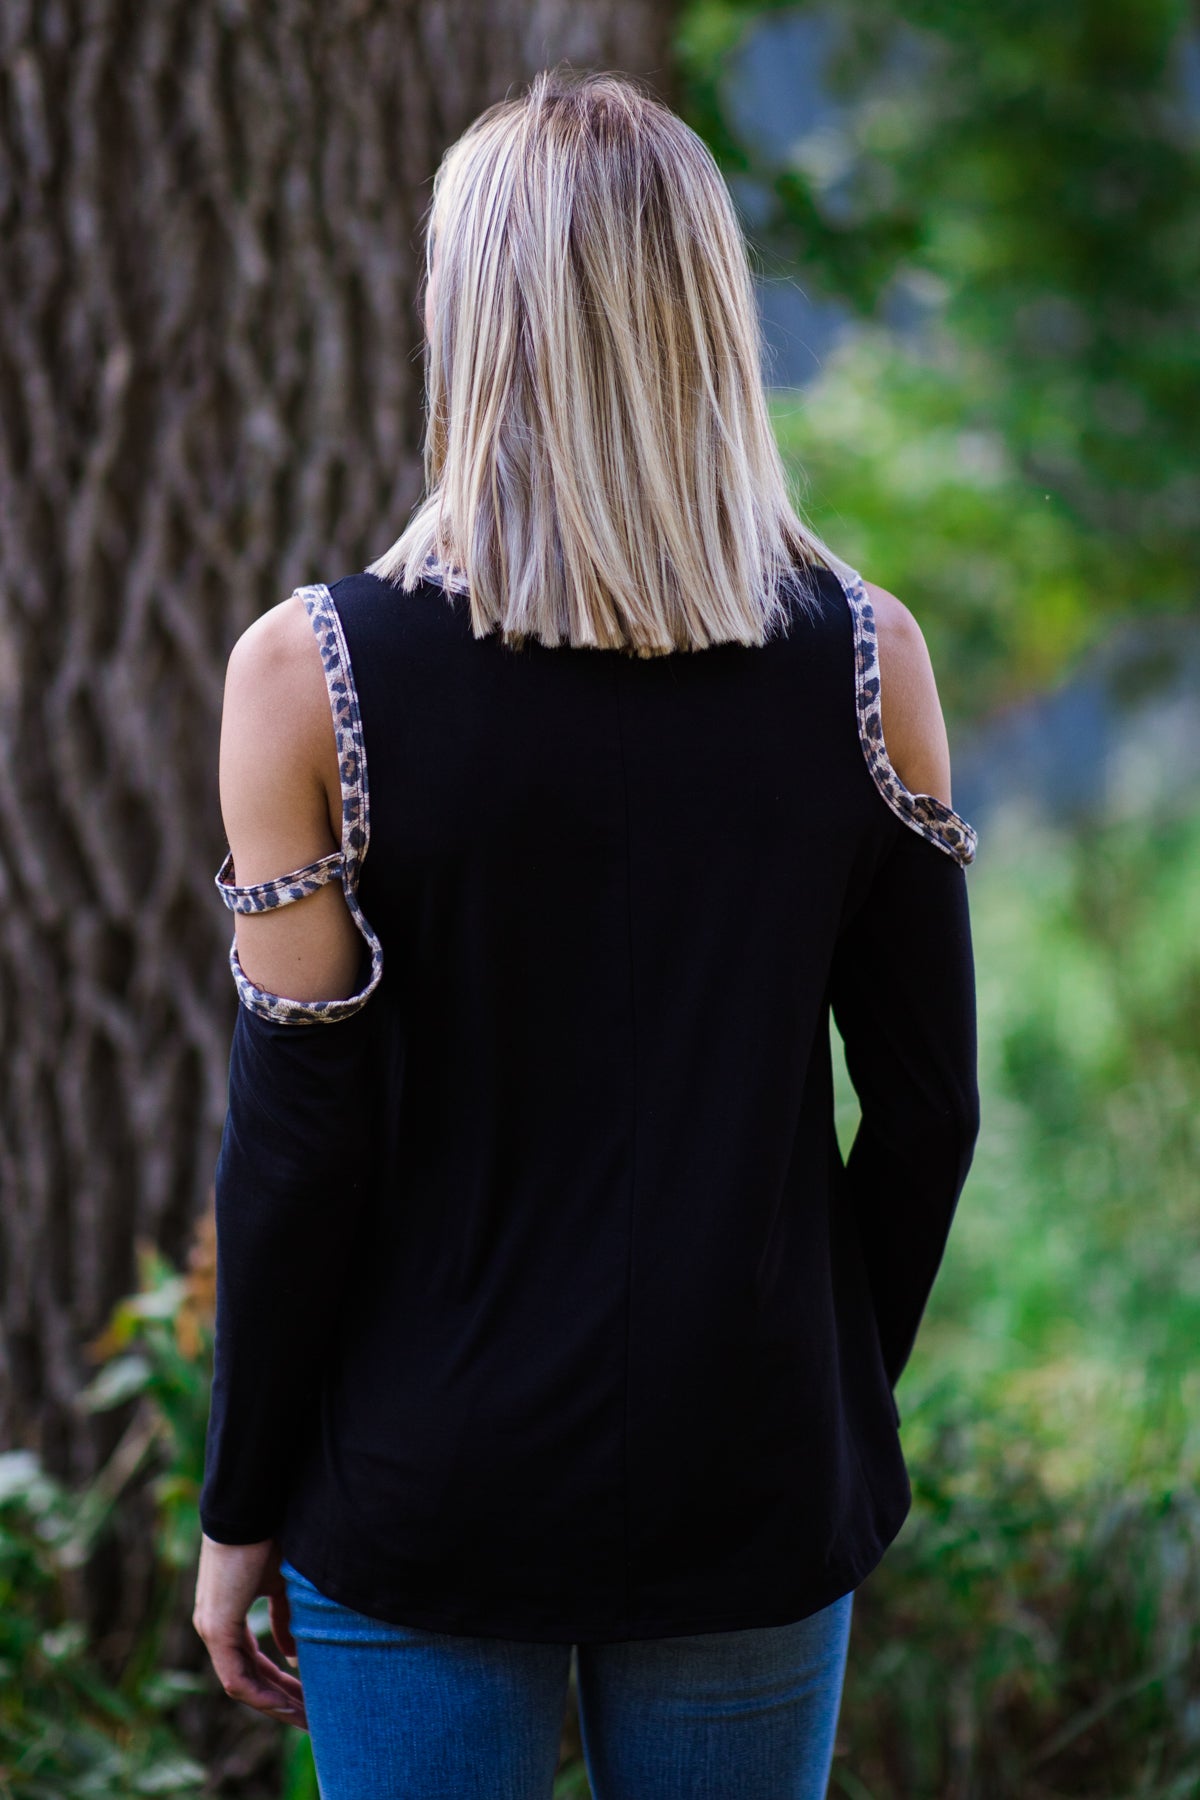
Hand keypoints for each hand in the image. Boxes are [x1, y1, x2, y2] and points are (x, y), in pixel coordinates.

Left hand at [193, 1534, 307, 1730]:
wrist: (252, 1506)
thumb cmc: (271, 1534)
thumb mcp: (284, 1583)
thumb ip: (288, 1620)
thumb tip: (295, 1656)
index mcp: (228, 1614)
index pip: (255, 1662)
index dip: (282, 1682)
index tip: (310, 1697)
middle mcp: (215, 1626)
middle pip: (251, 1678)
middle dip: (283, 1700)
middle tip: (312, 1718)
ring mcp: (212, 1628)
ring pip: (243, 1684)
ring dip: (275, 1704)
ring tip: (306, 1718)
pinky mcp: (216, 1627)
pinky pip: (236, 1678)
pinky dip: (262, 1695)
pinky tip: (287, 1705)